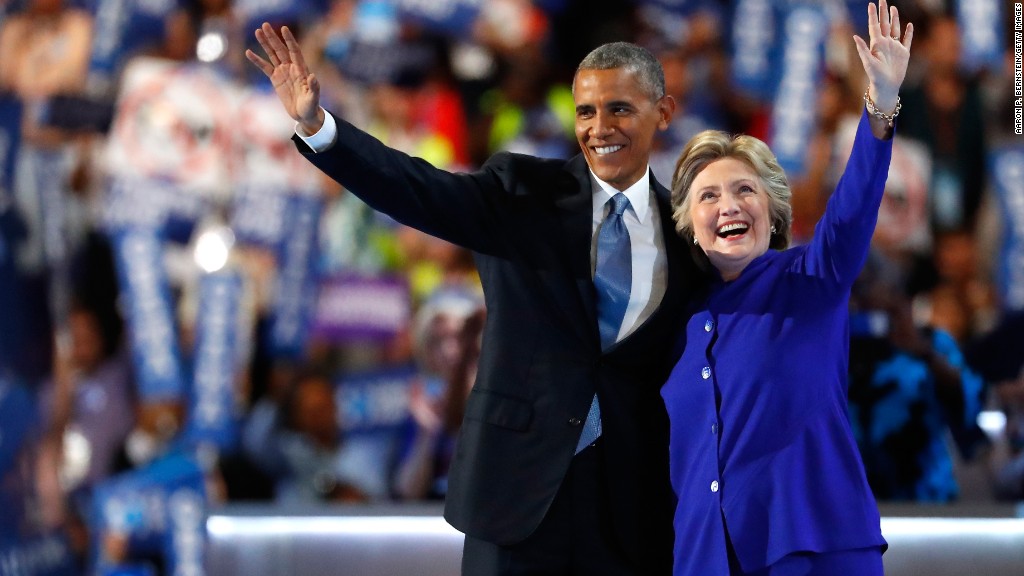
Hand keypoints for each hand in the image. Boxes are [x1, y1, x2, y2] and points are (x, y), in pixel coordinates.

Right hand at [245, 23, 325, 133]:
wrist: (304, 114)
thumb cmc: (311, 106)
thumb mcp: (313, 98)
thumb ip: (314, 87)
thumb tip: (312, 76)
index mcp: (301, 69)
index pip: (295, 51)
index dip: (289, 40)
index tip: (284, 28)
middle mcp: (291, 67)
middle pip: (280, 49)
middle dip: (273, 38)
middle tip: (265, 25)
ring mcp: (282, 72)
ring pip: (272, 54)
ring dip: (265, 43)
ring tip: (257, 31)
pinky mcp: (275, 79)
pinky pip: (265, 67)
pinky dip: (257, 60)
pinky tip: (248, 52)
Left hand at [852, 0, 912, 114]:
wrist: (886, 86)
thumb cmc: (875, 76)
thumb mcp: (868, 62)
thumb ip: (862, 49)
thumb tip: (855, 36)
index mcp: (876, 44)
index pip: (874, 26)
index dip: (873, 15)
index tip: (871, 4)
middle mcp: (886, 44)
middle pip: (885, 24)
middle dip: (883, 12)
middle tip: (882, 0)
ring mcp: (895, 47)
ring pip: (895, 29)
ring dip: (895, 19)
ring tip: (893, 8)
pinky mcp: (904, 53)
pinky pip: (907, 40)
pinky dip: (908, 32)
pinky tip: (909, 25)